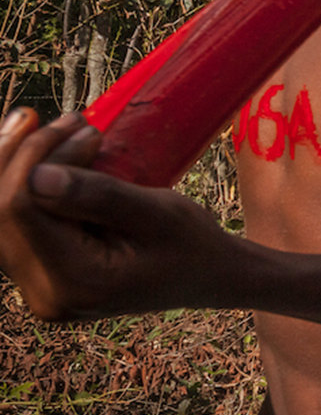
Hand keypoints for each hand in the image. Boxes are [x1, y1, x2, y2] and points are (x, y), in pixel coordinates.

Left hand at [0, 111, 231, 320]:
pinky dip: (14, 183)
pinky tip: (26, 152)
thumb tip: (36, 177)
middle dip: (21, 156)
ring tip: (34, 124)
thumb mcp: (159, 214)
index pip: (25, 210)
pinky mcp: (37, 272)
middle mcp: (45, 295)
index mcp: (76, 283)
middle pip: (1, 214)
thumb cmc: (192, 244)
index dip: (39, 159)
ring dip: (12, 164)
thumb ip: (100, 196)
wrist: (206, 277)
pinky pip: (8, 224)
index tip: (86, 128)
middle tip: (65, 120)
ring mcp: (36, 287)